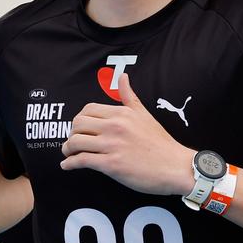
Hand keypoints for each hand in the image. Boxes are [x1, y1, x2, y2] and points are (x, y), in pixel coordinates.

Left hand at [61, 73, 194, 195]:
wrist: (174, 166)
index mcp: (122, 113)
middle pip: (78, 124)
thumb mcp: (144, 113)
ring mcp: (112, 145)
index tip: (80, 127)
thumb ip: (129, 95)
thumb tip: (122, 76)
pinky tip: (67, 165)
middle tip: (73, 140)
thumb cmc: (160, 142)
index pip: (88, 109)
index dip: (80, 119)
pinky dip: (70, 163)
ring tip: (68, 153)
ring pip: (76, 142)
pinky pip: (82, 160)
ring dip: (67, 148)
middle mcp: (115, 126)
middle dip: (71, 133)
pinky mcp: (111, 165)